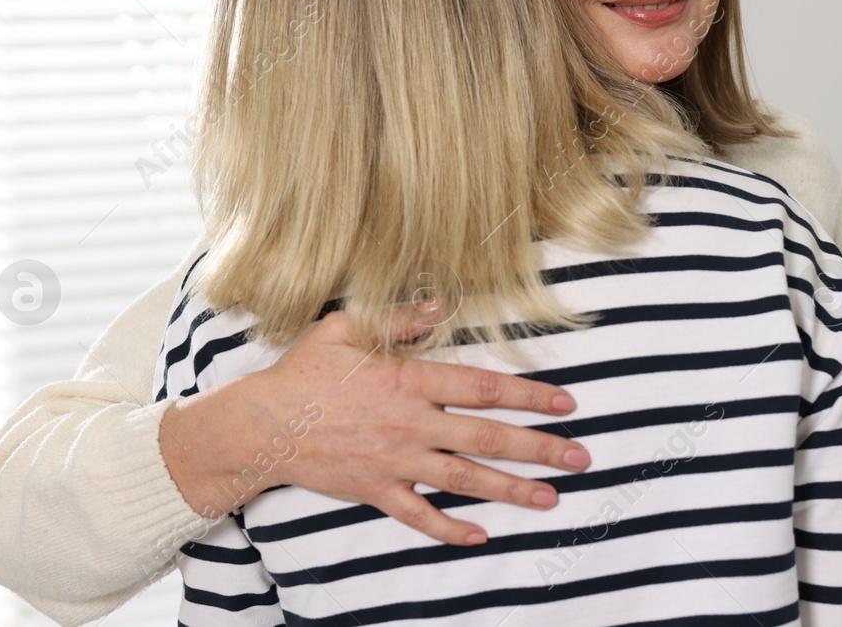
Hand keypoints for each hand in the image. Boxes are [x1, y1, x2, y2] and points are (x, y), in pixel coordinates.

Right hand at [159, 304, 590, 546]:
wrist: (261, 425)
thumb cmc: (305, 371)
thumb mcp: (347, 328)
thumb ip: (398, 318)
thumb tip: (439, 304)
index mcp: (410, 380)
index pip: (483, 389)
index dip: (528, 396)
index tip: (565, 403)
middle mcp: (411, 424)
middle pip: (487, 437)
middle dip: (538, 448)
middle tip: (580, 457)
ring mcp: (395, 461)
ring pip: (465, 479)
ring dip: (511, 491)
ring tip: (551, 499)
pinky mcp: (376, 490)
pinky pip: (419, 515)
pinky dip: (450, 528)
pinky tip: (480, 536)